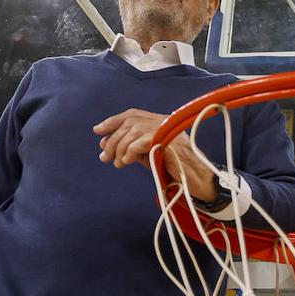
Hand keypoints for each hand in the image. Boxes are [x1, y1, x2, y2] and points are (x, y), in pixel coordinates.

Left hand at [93, 109, 217, 199]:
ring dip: (119, 148)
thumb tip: (104, 142)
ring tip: (117, 163)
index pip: (132, 114)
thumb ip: (129, 147)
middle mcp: (164, 121)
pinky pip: (142, 141)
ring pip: (133, 131)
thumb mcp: (147, 156)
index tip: (97, 131)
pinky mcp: (170, 142)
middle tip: (104, 157)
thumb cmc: (174, 169)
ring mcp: (168, 130)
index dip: (113, 121)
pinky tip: (127, 161)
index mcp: (160, 121)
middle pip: (130, 123)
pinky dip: (130, 151)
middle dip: (113, 140)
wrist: (197, 181)